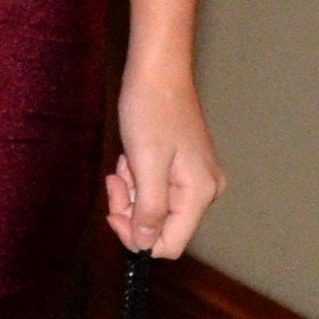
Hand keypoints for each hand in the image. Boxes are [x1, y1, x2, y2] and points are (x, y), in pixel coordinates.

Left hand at [106, 65, 223, 258]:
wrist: (158, 73)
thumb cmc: (151, 112)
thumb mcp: (145, 166)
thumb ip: (149, 209)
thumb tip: (146, 245)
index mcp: (200, 194)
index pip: (170, 244)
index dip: (138, 237)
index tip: (113, 212)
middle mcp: (205, 191)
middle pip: (160, 227)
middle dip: (131, 208)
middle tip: (116, 179)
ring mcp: (195, 180)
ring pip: (154, 208)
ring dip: (132, 190)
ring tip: (127, 161)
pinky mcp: (184, 169)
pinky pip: (155, 189)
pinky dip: (138, 178)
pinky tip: (132, 156)